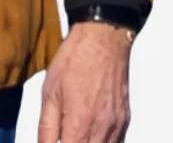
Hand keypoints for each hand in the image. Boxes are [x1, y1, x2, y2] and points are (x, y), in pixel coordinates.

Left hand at [37, 21, 132, 142]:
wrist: (102, 39)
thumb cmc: (73, 60)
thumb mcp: (50, 91)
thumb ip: (47, 127)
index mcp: (80, 123)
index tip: (55, 141)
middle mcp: (102, 130)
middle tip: (65, 134)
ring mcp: (117, 126)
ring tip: (76, 133)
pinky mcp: (125, 120)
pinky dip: (102, 142)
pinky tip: (91, 135)